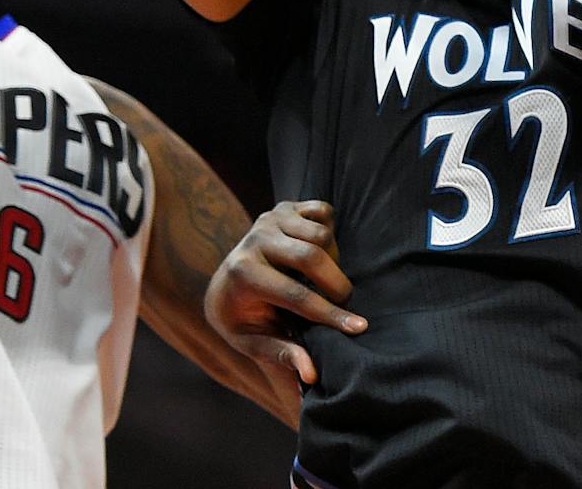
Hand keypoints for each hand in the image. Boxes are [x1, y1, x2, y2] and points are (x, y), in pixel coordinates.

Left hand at [204, 200, 365, 388]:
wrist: (222, 282)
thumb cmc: (242, 318)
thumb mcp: (252, 342)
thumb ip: (281, 354)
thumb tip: (312, 374)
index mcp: (243, 275)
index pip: (296, 296)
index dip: (330, 315)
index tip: (359, 327)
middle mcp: (255, 240)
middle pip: (312, 257)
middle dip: (337, 285)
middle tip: (344, 302)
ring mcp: (270, 219)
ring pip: (321, 233)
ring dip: (333, 260)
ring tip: (324, 279)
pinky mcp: (284, 206)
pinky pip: (323, 212)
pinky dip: (331, 231)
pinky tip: (320, 253)